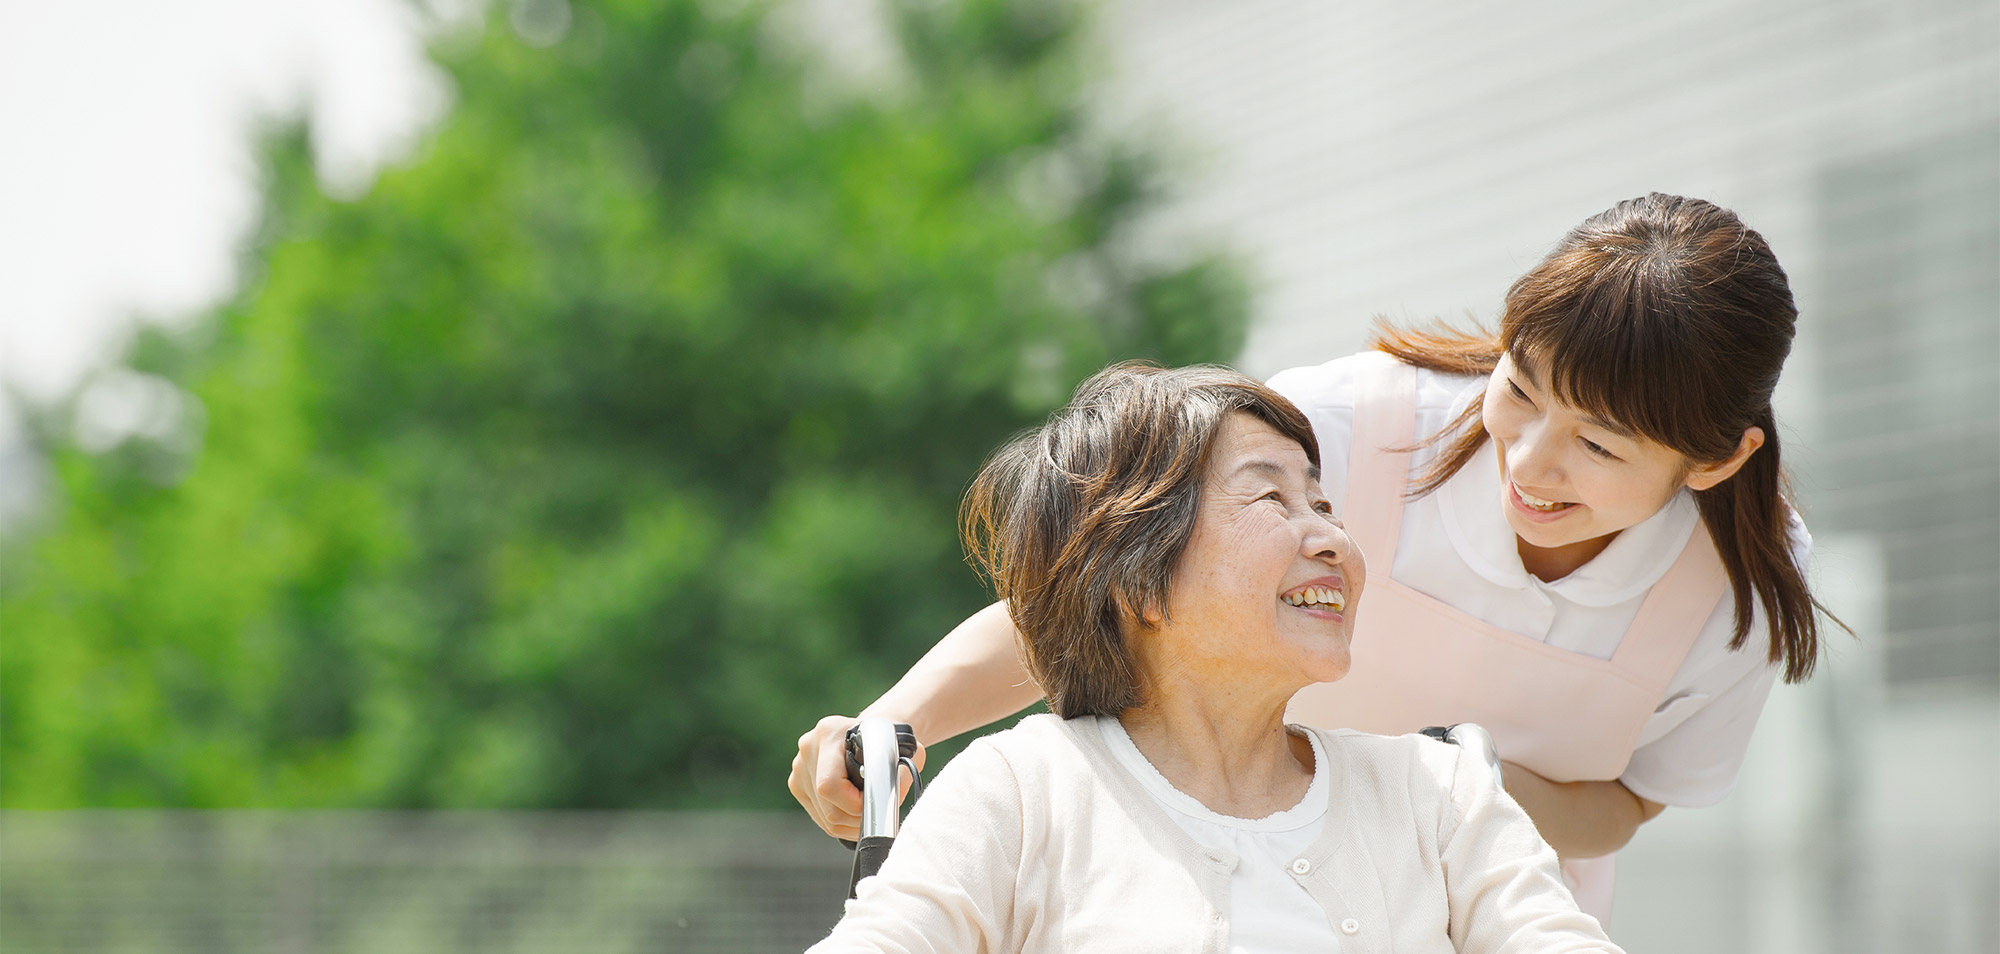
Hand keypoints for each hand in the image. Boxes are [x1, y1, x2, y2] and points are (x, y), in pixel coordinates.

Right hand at [788, 713, 925, 840]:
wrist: (872, 733)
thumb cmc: (890, 741)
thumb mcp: (904, 748)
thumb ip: (903, 770)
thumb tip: (893, 793)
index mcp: (829, 732)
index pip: (829, 785)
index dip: (855, 804)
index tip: (878, 804)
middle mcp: (808, 749)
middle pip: (828, 808)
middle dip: (859, 820)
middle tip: (881, 814)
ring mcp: (799, 768)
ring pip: (826, 819)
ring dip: (853, 825)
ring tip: (873, 813)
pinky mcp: (798, 785)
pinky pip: (821, 818)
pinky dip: (843, 824)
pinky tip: (858, 814)